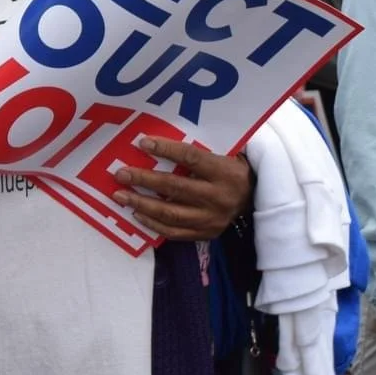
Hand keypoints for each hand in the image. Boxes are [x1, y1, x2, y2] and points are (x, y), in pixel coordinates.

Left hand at [111, 136, 252, 240]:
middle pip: (175, 187)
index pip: (191, 158)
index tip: (142, 143)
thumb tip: (157, 140)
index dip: (166, 150)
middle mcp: (218, 197)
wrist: (255, 198)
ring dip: (142, 204)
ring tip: (120, 195)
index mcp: (224, 172)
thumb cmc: (232, 169)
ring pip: (171, 213)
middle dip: (144, 180)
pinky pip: (175, 232)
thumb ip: (198, 149)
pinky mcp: (206, 234)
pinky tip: (136, 214)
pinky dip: (153, 224)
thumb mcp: (224, 154)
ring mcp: (212, 219)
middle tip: (120, 173)